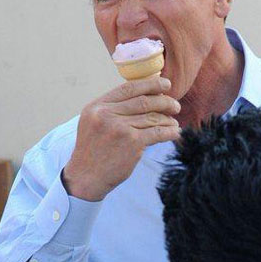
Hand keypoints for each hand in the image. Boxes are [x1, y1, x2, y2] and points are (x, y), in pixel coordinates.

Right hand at [62, 77, 180, 200]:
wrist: (85, 177)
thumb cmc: (93, 151)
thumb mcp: (94, 123)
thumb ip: (113, 109)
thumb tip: (144, 96)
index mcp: (97, 106)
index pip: (128, 88)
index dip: (150, 84)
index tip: (165, 84)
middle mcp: (107, 114)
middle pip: (144, 101)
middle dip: (164, 101)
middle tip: (175, 106)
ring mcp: (120, 128)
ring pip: (152, 117)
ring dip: (168, 119)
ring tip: (174, 122)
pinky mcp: (132, 142)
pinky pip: (157, 133)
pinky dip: (169, 132)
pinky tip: (175, 133)